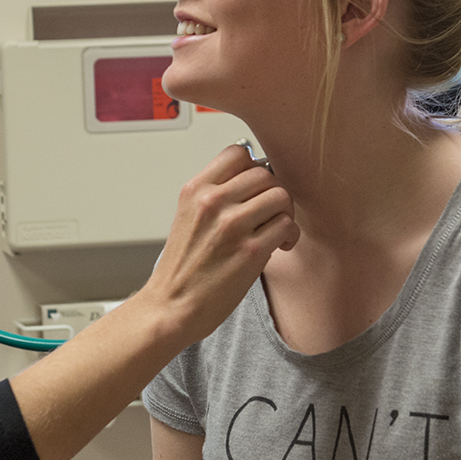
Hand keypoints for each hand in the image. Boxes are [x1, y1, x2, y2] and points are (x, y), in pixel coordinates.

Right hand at [140, 143, 297, 341]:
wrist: (171, 307)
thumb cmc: (181, 269)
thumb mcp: (187, 217)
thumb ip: (214, 194)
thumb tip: (252, 179)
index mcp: (195, 190)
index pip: (238, 153)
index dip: (254, 167)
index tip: (255, 187)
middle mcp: (212, 202)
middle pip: (265, 174)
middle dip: (273, 193)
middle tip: (270, 212)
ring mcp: (232, 225)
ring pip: (281, 196)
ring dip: (285, 213)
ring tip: (276, 229)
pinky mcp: (250, 251)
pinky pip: (287, 225)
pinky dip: (289, 235)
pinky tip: (280, 246)